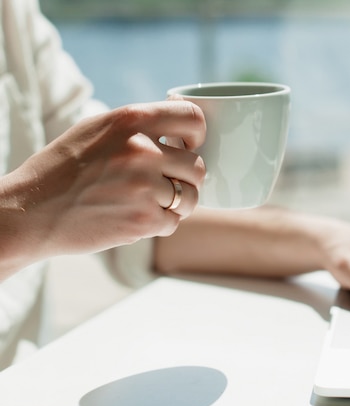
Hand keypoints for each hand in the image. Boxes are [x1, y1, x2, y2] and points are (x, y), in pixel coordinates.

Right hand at [0, 100, 205, 270]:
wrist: (31, 211)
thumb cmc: (64, 168)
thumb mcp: (97, 129)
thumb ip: (139, 125)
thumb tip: (182, 124)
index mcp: (131, 121)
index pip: (193, 119)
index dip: (198, 135)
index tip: (189, 146)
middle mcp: (141, 151)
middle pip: (198, 165)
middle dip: (187, 177)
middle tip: (167, 182)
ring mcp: (144, 187)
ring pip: (191, 197)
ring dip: (178, 203)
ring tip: (152, 201)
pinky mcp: (142, 220)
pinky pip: (174, 222)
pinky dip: (160, 223)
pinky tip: (136, 217)